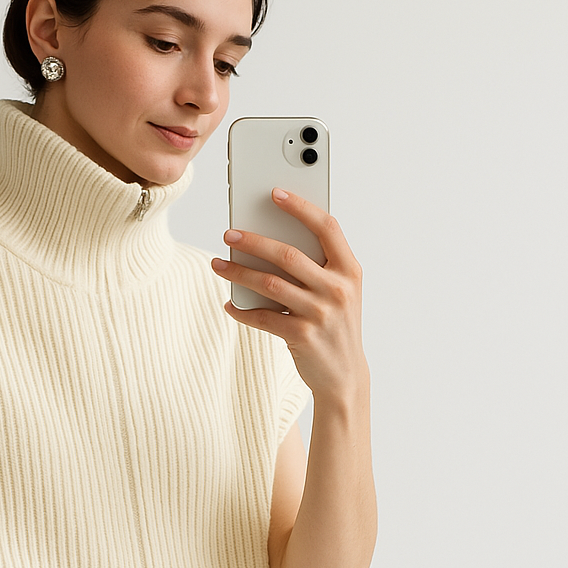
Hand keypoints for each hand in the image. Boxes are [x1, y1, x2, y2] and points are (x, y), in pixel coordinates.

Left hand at [211, 188, 366, 400]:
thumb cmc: (336, 325)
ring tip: (218, 265)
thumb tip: (270, 240)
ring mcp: (320, 313)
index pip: (327, 227)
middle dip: (254, 241)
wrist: (345, 375)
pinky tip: (230, 305)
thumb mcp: (341, 292)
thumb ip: (318, 266)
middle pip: (288, 254)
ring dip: (238, 272)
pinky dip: (242, 310)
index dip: (300, 207)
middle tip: (229, 234)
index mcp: (350, 270)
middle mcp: (338, 289)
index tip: (275, 193)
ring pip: (269, 283)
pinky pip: (263, 317)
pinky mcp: (302, 335)